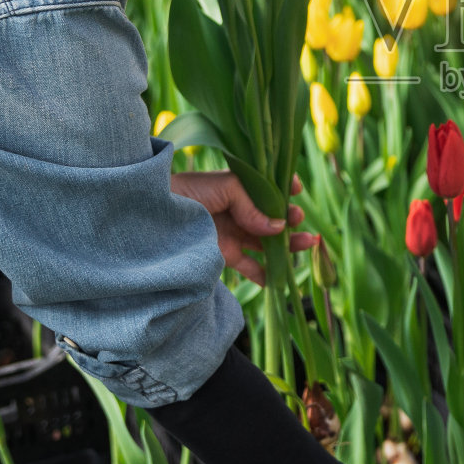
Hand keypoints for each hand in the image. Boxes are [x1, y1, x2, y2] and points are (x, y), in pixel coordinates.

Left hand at [170, 171, 314, 285]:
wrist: (156, 216)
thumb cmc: (189, 192)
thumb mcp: (225, 186)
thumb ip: (252, 205)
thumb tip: (278, 227)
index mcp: (238, 188)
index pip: (266, 187)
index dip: (284, 187)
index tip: (296, 189)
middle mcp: (238, 211)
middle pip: (272, 217)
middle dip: (290, 218)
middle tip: (298, 219)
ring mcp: (233, 233)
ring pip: (267, 242)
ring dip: (287, 245)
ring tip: (307, 244)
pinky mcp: (225, 255)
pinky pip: (250, 267)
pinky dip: (265, 274)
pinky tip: (279, 277)